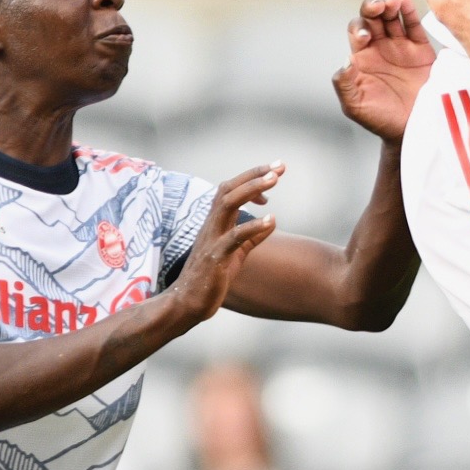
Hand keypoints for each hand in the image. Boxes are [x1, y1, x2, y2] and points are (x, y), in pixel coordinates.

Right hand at [169, 167, 285, 323]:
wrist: (188, 303)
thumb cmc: (210, 277)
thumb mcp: (236, 254)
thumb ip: (252, 237)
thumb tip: (271, 221)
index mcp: (215, 222)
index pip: (231, 190)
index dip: (252, 179)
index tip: (274, 174)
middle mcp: (211, 225)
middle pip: (228, 189)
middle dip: (254, 175)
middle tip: (280, 166)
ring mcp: (212, 239)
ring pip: (227, 204)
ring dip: (252, 189)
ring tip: (275, 180)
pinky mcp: (216, 257)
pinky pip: (234, 237)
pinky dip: (253, 226)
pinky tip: (271, 220)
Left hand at [331, 0, 439, 142]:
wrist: (411, 131)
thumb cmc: (380, 120)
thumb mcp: (355, 106)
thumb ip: (344, 84)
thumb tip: (346, 61)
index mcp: (362, 57)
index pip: (357, 31)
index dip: (359, 28)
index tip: (366, 38)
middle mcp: (380, 47)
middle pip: (373, 17)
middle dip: (373, 7)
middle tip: (378, 7)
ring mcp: (401, 47)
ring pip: (393, 17)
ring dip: (390, 5)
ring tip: (392, 2)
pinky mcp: (421, 50)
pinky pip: (414, 26)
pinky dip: (410, 12)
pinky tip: (405, 3)